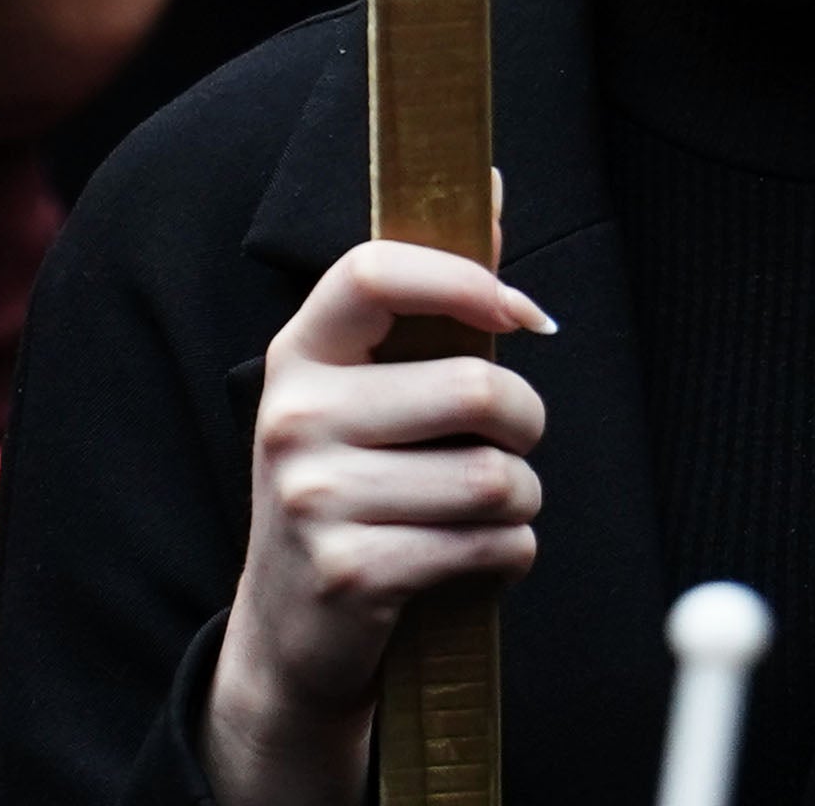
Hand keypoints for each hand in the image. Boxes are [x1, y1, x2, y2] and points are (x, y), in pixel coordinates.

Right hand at [204, 241, 551, 805]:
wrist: (291, 630)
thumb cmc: (352, 485)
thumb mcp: (366, 387)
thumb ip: (433, 295)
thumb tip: (491, 184)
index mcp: (301, 354)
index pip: (375, 270)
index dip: (465, 279)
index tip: (522, 312)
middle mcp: (295, 417)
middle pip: (476, 388)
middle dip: (524, 423)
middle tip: (507, 441)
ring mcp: (315, 498)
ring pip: (497, 478)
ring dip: (520, 500)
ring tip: (483, 509)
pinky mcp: (353, 573)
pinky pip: (493, 547)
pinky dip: (510, 555)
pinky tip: (473, 558)